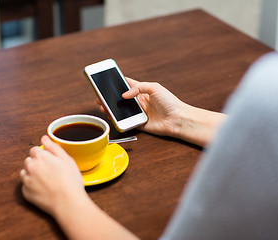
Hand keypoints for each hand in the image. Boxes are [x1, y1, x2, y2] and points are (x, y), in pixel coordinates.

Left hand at [20, 135, 85, 215]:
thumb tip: (44, 138)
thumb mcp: (67, 159)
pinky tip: (44, 188)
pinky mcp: (25, 193)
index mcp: (40, 157)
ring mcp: (26, 180)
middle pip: (29, 160)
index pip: (34, 149)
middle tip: (50, 170)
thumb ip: (53, 146)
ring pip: (25, 172)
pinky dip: (32, 185)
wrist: (67, 202)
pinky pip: (25, 185)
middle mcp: (30, 167)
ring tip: (47, 180)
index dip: (43, 154)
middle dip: (37, 163)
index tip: (50, 160)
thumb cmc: (70, 181)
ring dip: (32, 173)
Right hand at [98, 77, 225, 145]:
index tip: (105, 81)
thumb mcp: (155, 88)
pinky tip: (111, 116)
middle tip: (99, 96)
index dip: (116, 82)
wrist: (178, 119)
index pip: (126, 85)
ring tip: (102, 106)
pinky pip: (126, 122)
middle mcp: (139, 102)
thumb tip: (125, 94)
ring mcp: (138, 113)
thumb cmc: (170, 102)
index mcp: (143, 91)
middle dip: (109, 97)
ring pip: (121, 110)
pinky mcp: (139, 124)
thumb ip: (139, 88)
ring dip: (111, 108)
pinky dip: (118, 120)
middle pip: (120, 98)